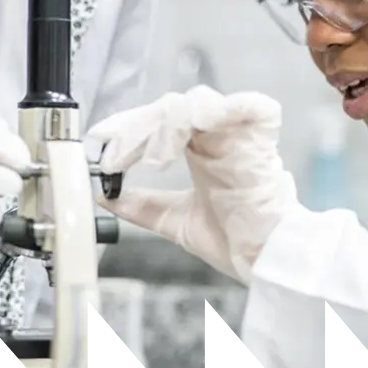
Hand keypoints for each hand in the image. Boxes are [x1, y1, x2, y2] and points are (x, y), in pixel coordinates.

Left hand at [91, 85, 298, 284]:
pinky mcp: (262, 137)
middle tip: (116, 156)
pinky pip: (243, 105)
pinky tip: (187, 134)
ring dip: (165, 126)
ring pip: (196, 104)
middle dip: (137, 128)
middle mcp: (220, 136)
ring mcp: (241, 134)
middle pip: (172, 107)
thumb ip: (143, 206)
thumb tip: (106, 195)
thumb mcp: (176, 221)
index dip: (128, 125)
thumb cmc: (237, 243)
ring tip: (152, 159)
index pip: (160, 120)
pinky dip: (212, 112)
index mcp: (203, 151)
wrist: (266, 263)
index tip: (101, 140)